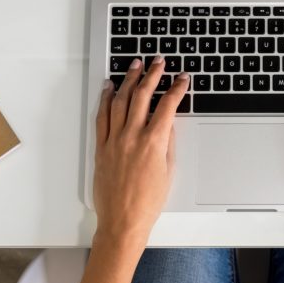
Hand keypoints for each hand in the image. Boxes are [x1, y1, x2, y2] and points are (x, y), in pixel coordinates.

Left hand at [93, 56, 189, 242]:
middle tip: (159, 61)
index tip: (182, 78)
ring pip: (120, 101)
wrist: (123, 221)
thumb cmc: (148, 202)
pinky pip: (102, 117)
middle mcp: (132, 137)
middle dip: (153, 74)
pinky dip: (105, 99)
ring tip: (135, 65)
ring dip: (128, 80)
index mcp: (154, 142)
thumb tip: (168, 123)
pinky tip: (109, 88)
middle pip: (143, 96)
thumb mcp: (169, 170)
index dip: (177, 88)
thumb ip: (168, 142)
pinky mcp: (101, 147)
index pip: (168, 106)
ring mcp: (114, 140)